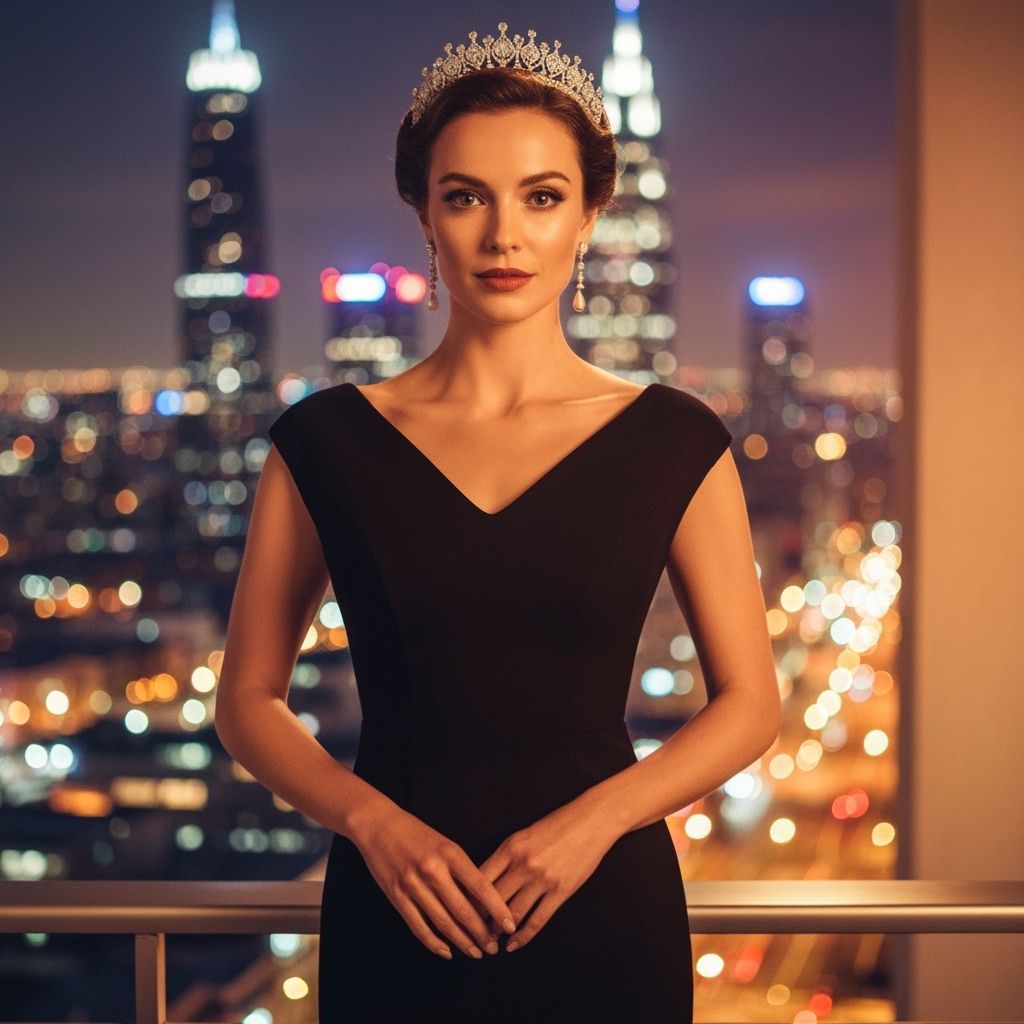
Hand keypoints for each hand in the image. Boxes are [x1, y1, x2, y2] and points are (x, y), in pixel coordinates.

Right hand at [354, 804, 516, 959]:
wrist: (379, 824)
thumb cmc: (416, 834)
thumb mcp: (445, 844)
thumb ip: (461, 870)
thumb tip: (481, 902)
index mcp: (451, 853)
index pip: (481, 887)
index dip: (497, 910)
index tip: (509, 925)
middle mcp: (433, 870)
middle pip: (463, 910)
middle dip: (481, 933)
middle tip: (493, 948)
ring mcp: (413, 884)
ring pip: (443, 922)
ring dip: (462, 942)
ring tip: (475, 952)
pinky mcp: (397, 896)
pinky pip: (418, 926)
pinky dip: (434, 942)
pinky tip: (446, 950)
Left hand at [477, 797, 619, 951]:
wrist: (592, 820)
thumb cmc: (558, 824)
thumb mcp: (524, 834)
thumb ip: (507, 856)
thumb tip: (487, 881)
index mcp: (511, 847)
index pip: (480, 878)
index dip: (469, 898)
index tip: (463, 910)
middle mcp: (524, 864)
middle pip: (493, 899)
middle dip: (481, 919)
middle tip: (473, 931)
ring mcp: (543, 879)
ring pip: (513, 913)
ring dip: (500, 931)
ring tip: (492, 940)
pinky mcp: (561, 891)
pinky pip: (537, 920)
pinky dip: (523, 937)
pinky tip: (514, 944)